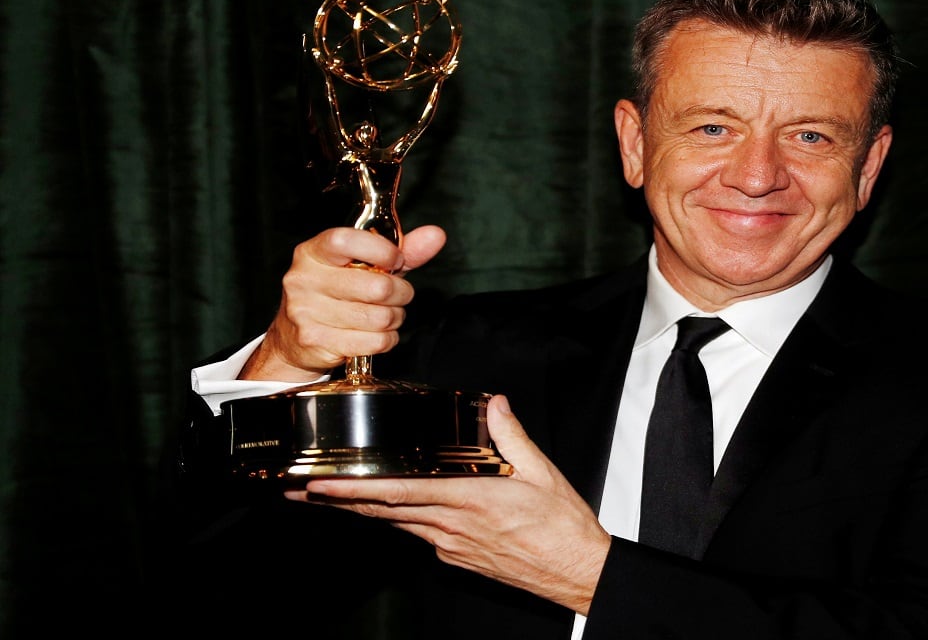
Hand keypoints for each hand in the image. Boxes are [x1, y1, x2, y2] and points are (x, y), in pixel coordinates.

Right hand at [239, 225, 446, 381]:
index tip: (396, 260)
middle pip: (377, 287)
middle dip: (400, 293)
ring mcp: (306, 311)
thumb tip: (435, 235)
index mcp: (313, 252)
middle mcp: (304, 279)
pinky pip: (374, 342)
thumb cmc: (337, 293)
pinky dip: (386, 339)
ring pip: (379, 318)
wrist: (294, 337)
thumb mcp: (365, 265)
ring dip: (394, 318)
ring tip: (386, 314)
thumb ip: (401, 250)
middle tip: (398, 294)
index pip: (347, 241)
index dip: (382, 251)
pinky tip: (376, 333)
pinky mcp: (315, 341)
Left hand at [285, 395, 610, 614]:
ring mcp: (451, 545)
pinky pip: (418, 532)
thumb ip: (511, 436)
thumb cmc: (561, 527)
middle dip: (339, 500)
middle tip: (302, 491)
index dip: (355, 489)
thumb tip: (494, 405)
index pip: (400, 492)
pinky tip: (389, 508)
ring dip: (361, 509)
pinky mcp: (456, 557)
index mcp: (470, 500)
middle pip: (385, 510)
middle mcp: (452, 526)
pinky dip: (397, 517)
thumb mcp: (542, 473)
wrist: (576, 571)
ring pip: (397, 523)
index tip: (321, 484)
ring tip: (327, 498)